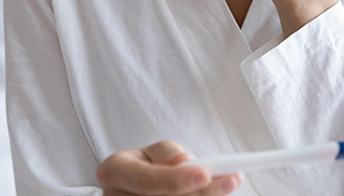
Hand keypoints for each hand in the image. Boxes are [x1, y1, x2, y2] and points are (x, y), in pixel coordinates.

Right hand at [97, 140, 241, 194]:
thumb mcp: (158, 152)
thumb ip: (170, 155)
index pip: (145, 179)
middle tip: (229, 182)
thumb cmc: (151, 166)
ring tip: (222, 186)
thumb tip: (185, 163)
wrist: (136, 186)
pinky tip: (212, 195)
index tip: (205, 175)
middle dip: (199, 193)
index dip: (176, 180)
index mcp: (114, 170)